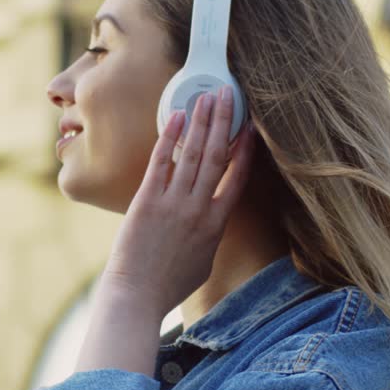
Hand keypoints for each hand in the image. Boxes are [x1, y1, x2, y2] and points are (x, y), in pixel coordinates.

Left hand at [98, 86, 256, 321]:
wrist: (138, 295)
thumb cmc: (168, 285)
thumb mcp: (202, 261)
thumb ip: (210, 235)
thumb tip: (212, 219)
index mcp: (216, 225)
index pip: (237, 178)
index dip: (246, 150)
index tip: (250, 128)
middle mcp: (199, 209)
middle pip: (217, 157)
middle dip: (224, 122)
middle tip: (228, 94)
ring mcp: (174, 204)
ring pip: (194, 154)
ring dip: (201, 122)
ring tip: (207, 97)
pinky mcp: (147, 201)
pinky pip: (162, 162)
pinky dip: (170, 138)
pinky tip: (176, 117)